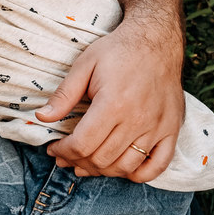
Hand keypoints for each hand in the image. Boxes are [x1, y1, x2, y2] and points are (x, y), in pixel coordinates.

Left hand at [36, 20, 184, 183]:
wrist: (156, 40)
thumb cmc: (118, 50)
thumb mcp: (84, 65)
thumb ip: (64, 95)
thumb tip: (42, 118)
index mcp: (113, 104)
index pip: (82, 145)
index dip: (63, 152)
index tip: (54, 148)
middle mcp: (138, 120)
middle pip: (101, 159)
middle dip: (77, 162)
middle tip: (66, 157)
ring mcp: (157, 127)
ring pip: (126, 167)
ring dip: (102, 171)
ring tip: (87, 163)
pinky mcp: (171, 130)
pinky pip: (158, 166)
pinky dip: (139, 175)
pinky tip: (121, 168)